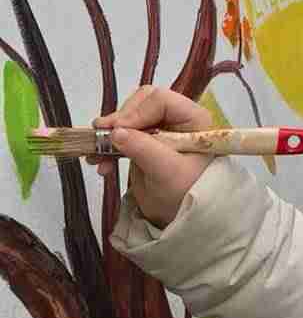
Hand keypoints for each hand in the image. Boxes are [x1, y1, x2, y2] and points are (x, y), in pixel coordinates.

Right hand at [91, 87, 213, 228]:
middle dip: (119, 121)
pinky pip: (122, 136)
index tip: (116, 131)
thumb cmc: (186, 193)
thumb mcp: (167, 171)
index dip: (135, 112)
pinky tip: (101, 164)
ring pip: (128, 118)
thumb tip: (115, 132)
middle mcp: (177, 119)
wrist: (184, 217)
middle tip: (101, 137)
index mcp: (193, 118)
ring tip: (96, 156)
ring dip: (109, 135)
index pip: (160, 100)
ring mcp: (159, 130)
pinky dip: (109, 147)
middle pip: (141, 104)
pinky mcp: (145, 143)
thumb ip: (143, 149)